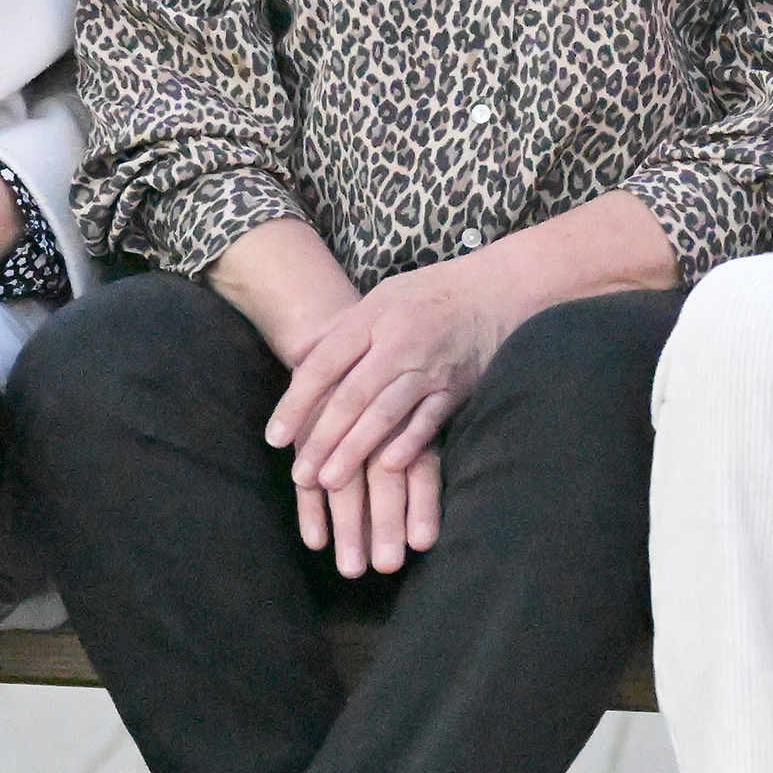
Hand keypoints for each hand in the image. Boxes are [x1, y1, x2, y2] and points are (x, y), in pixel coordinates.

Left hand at [270, 257, 536, 578]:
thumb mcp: (380, 298)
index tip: (275, 437)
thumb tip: (297, 358)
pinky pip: (429, 420)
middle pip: (350, 396)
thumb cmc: (429, 296)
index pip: (323, 365)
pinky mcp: (457, 388)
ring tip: (331, 481)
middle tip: (300, 475)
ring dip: (356, 450)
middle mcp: (398, 343)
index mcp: (371, 319)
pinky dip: (409, 443)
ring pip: (385, 414)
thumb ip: (341, 331)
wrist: (498, 290)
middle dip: (322, 438)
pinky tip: (388, 467)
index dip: (296, 403)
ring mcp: (429, 368)